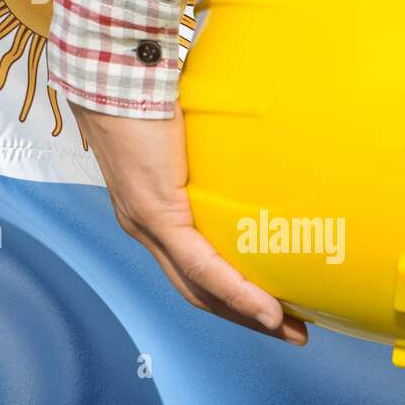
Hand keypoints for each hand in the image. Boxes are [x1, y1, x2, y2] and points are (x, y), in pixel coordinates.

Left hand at [71, 101, 307, 345]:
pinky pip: (200, 264)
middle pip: (196, 290)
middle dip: (243, 316)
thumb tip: (252, 137)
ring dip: (246, 315)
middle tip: (289, 329)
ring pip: (199, 288)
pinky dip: (235, 291)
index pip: (190, 269)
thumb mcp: (185, 133)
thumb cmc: (147, 93)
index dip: (228, 293)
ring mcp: (147, 223)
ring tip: (287, 328)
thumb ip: (209, 149)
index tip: (268, 305)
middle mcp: (145, 227)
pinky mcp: (156, 212)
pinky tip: (266, 309)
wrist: (115, 75)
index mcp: (150, 212)